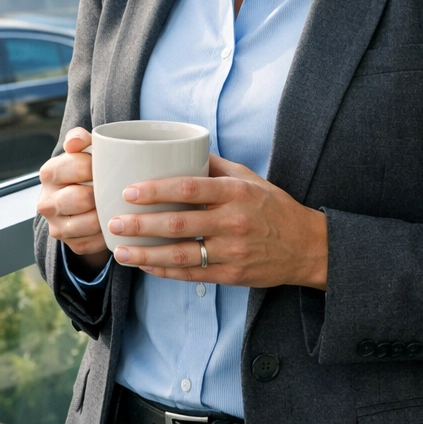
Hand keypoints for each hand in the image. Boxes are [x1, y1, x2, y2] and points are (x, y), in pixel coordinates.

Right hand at [36, 128, 110, 272]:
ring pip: (89, 223)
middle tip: (117, 189)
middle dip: (101, 194)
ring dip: (107, 216)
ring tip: (118, 206)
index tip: (111, 166)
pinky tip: (115, 223)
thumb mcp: (81, 151)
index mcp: (49, 173)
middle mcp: (46, 202)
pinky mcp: (71, 244)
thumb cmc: (84, 171)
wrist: (77, 203)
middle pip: (80, 199)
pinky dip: (109, 234)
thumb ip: (79, 139)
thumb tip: (76, 141)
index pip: (76, 166)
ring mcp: (56, 226)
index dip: (97, 166)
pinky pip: (95, 242)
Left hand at [107, 154, 327, 289]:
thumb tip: (179, 147)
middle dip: (142, 224)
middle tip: (114, 223)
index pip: (189, 188)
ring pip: (182, 254)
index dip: (156, 190)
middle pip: (179, 223)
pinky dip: (165, 271)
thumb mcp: (249, 178)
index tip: (129, 191)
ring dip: (147, 254)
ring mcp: (233, 251)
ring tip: (120, 251)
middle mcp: (233, 222)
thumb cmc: (273, 207)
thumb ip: (214, 165)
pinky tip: (145, 266)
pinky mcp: (232, 275)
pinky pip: (192, 275)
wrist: (308, 247)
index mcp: (235, 192)